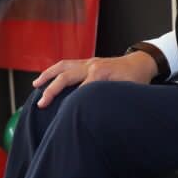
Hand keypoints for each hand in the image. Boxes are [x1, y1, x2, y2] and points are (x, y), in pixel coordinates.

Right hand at [32, 51, 159, 107]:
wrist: (142, 63)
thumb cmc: (136, 79)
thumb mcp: (127, 92)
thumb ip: (112, 100)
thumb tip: (99, 115)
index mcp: (101, 73)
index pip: (80, 89)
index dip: (69, 103)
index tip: (60, 115)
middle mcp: (91, 65)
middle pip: (66, 76)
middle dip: (51, 90)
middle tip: (41, 104)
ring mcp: (88, 62)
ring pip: (63, 66)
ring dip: (48, 75)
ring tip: (36, 84)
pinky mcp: (88, 61)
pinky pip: (67, 64)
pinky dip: (55, 70)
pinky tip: (48, 77)